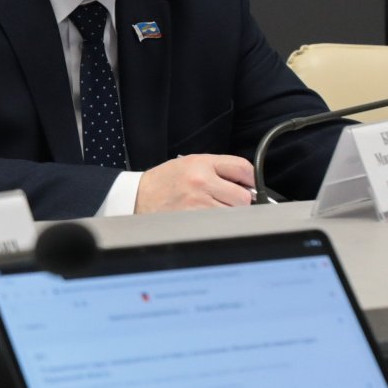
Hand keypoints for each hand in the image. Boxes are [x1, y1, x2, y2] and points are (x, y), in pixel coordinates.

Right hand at [133, 154, 255, 212]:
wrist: (137, 197)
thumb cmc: (165, 181)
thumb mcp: (190, 163)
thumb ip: (219, 169)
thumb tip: (248, 184)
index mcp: (201, 164)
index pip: (243, 168)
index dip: (250, 179)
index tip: (249, 185)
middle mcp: (201, 182)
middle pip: (243, 196)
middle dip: (239, 200)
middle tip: (226, 200)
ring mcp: (198, 203)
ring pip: (234, 213)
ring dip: (229, 213)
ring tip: (213, 208)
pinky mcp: (194, 220)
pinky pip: (220, 224)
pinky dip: (219, 223)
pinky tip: (207, 218)